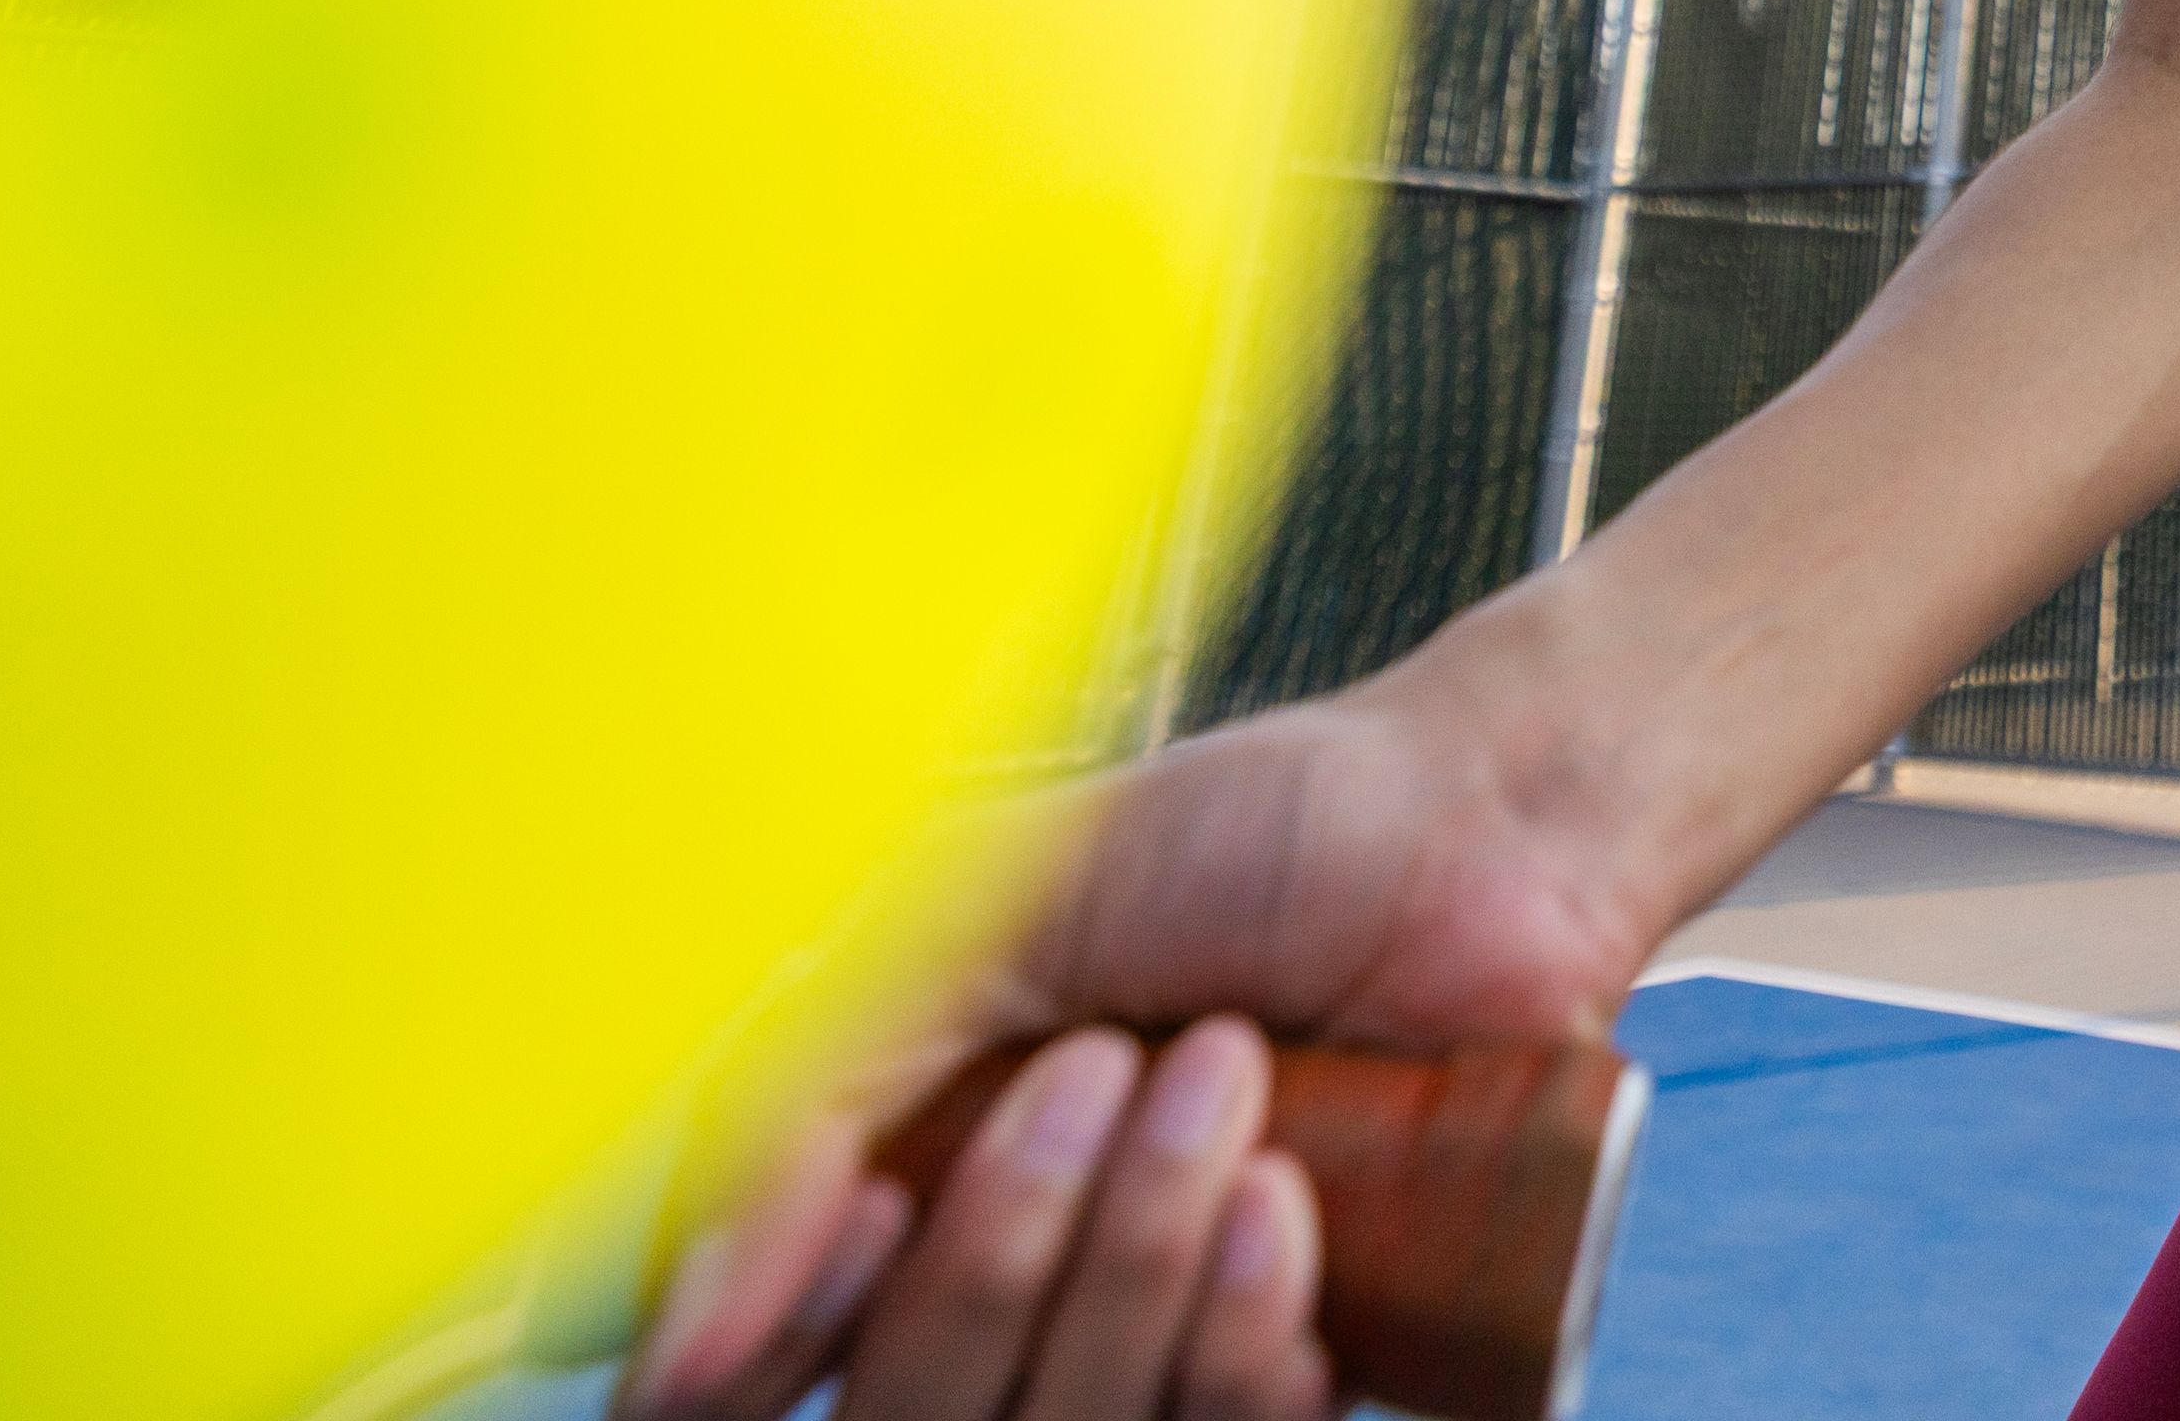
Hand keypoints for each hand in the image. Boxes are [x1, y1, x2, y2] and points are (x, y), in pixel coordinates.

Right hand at [625, 672, 1658, 1420]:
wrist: (1484, 817)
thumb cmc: (1259, 833)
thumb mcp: (991, 915)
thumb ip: (822, 1089)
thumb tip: (696, 1311)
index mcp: (927, 1167)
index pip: (781, 1355)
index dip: (782, 1332)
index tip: (858, 1229)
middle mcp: (1038, 1270)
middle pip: (927, 1400)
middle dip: (1000, 1242)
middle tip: (1104, 1070)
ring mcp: (1168, 1324)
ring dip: (1139, 1254)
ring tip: (1231, 1080)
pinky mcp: (1307, 1353)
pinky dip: (1244, 1335)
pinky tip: (1291, 1203)